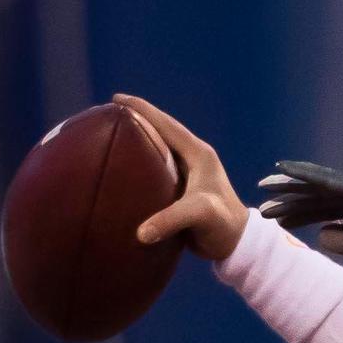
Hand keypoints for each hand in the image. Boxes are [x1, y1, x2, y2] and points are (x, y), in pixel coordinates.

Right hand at [113, 94, 247, 260]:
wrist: (236, 244)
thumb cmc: (222, 224)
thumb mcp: (200, 215)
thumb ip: (172, 219)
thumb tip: (141, 232)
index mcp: (198, 154)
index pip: (167, 124)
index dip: (143, 109)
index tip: (116, 98)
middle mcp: (193, 158)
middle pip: (161, 131)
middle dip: (136, 119)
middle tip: (107, 114)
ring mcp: (188, 173)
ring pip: (158, 148)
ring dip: (137, 139)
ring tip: (111, 135)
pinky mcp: (182, 188)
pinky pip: (156, 167)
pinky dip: (140, 162)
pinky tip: (122, 167)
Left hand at [258, 162, 342, 272]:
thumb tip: (321, 236)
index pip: (333, 210)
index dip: (307, 215)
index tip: (284, 221)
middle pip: (322, 197)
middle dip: (293, 200)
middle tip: (266, 203)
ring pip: (320, 188)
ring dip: (290, 190)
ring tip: (263, 191)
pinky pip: (327, 180)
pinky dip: (303, 174)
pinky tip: (282, 169)